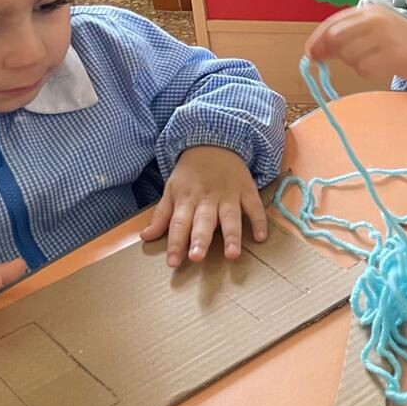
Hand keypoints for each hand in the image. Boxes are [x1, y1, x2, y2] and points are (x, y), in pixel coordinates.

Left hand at [141, 146, 267, 266]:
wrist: (214, 143)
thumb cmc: (190, 173)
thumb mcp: (171, 189)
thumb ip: (161, 215)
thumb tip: (145, 237)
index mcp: (186, 199)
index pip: (178, 223)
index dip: (175, 243)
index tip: (173, 263)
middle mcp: (207, 198)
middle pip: (203, 220)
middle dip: (201, 239)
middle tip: (198, 257)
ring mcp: (229, 194)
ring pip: (230, 216)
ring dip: (232, 235)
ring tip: (233, 254)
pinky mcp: (247, 189)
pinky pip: (254, 206)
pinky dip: (259, 220)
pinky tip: (261, 237)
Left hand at [304, 7, 406, 84]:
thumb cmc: (402, 40)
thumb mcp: (376, 28)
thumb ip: (349, 34)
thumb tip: (315, 50)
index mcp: (369, 11)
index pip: (333, 23)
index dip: (318, 39)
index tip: (310, 53)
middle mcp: (375, 20)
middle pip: (337, 40)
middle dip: (334, 54)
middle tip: (344, 60)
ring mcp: (384, 37)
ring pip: (350, 56)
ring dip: (357, 63)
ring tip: (375, 60)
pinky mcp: (392, 55)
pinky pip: (365, 69)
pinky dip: (369, 71)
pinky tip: (383, 66)